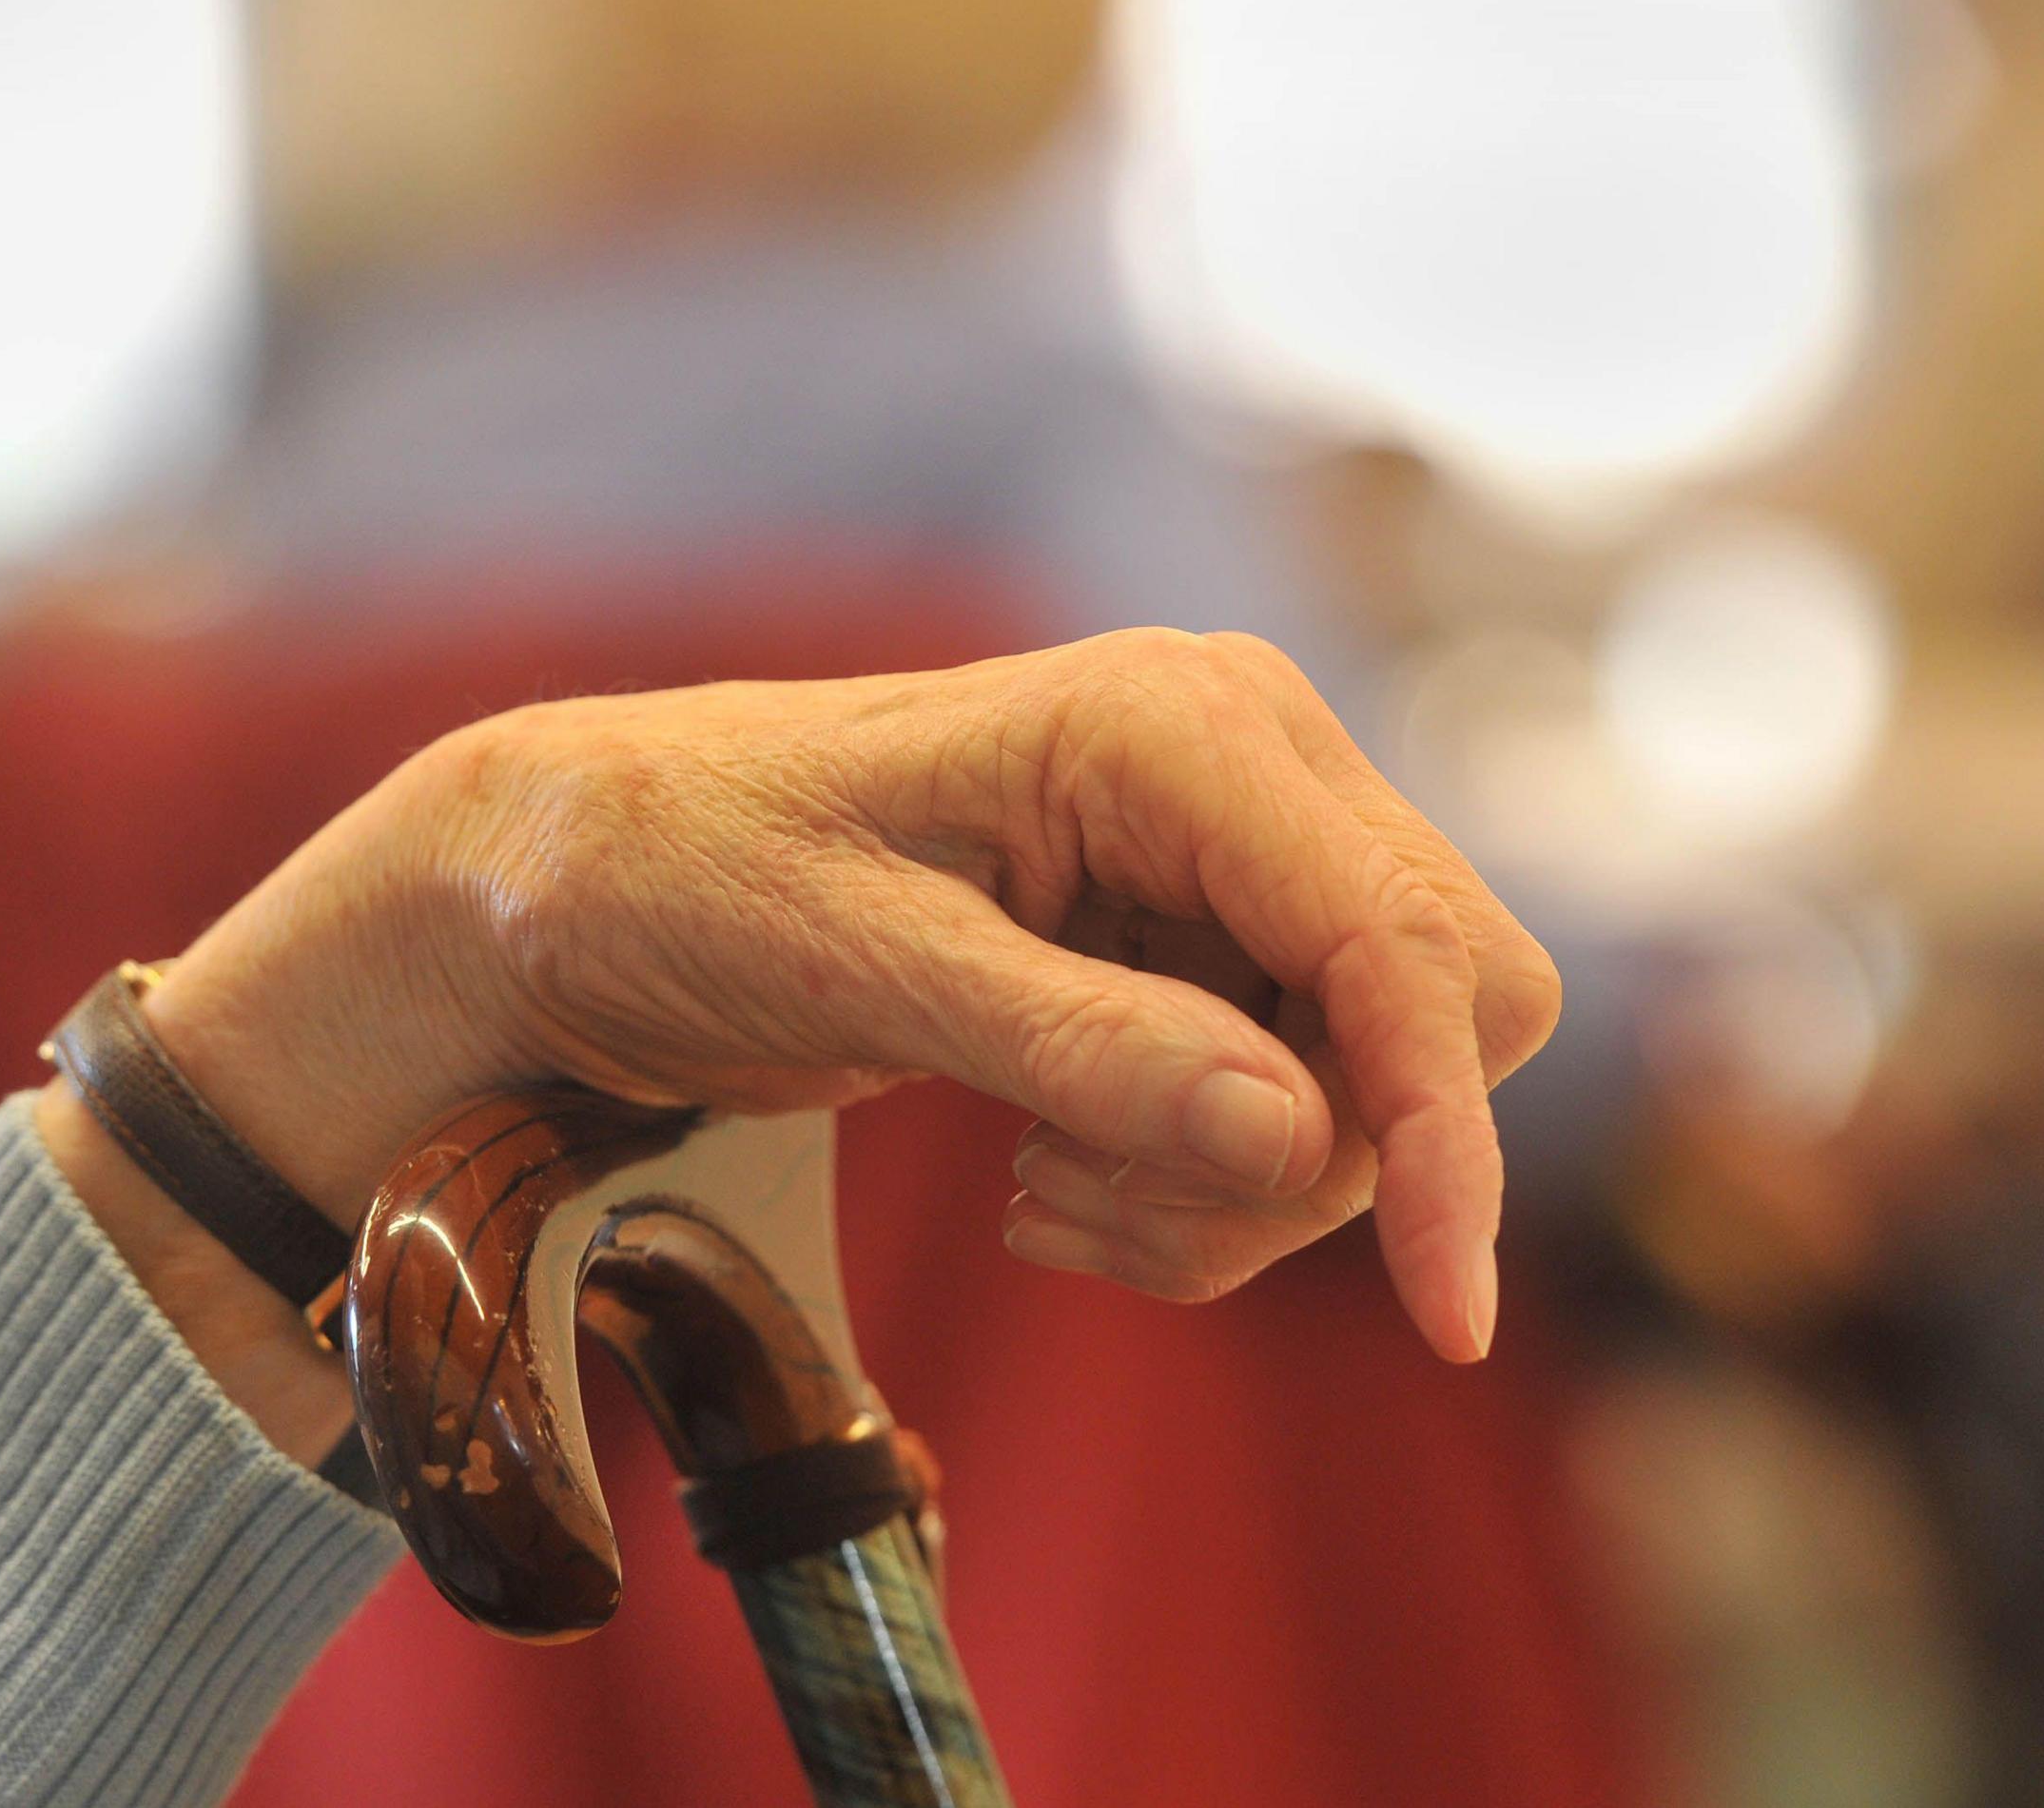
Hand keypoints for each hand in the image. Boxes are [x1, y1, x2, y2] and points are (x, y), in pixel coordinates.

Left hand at [138, 629, 1558, 1363]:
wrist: (597, 867)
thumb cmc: (690, 872)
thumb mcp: (856, 968)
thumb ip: (1079, 1045)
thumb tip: (1301, 1139)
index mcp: (1176, 722)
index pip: (1405, 947)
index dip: (1445, 1138)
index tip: (1442, 1320)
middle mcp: (1248, 754)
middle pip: (1439, 1016)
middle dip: (1308, 1163)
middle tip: (1085, 1204)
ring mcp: (1241, 840)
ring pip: (1377, 1081)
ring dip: (1228, 1190)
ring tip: (1037, 1189)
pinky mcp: (1213, 923)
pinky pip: (1304, 1099)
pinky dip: (1195, 1179)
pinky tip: (1044, 1167)